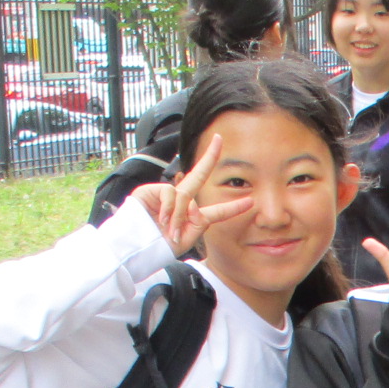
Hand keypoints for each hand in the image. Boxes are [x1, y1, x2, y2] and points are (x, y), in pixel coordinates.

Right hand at [129, 133, 253, 254]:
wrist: (137, 248)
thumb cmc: (159, 246)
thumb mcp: (185, 238)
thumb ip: (196, 221)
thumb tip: (193, 204)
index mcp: (192, 217)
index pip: (216, 211)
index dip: (233, 207)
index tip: (251, 202)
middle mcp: (180, 202)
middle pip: (198, 176)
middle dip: (209, 157)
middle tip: (219, 139)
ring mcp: (165, 195)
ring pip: (183, 196)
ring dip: (177, 216)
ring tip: (169, 230)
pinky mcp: (149, 191)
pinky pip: (169, 194)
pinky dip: (168, 208)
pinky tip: (160, 218)